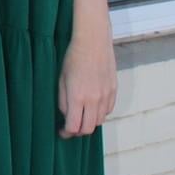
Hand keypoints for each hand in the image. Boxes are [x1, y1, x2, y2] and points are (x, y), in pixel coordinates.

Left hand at [58, 17, 116, 137]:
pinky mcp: (113, 90)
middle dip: (78, 131)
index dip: (67, 133)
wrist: (93, 42)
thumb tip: (67, 116)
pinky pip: (108, 110)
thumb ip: (63, 102)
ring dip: (90, 122)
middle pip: (88, 128)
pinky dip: (100, 113)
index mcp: (77, 97)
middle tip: (71, 127)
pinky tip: (93, 107)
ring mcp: (105, 95)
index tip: (62, 131)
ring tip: (82, 116)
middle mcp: (93, 99)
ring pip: (100, 121)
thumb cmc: (74, 58)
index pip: (74, 127)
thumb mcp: (61, 80)